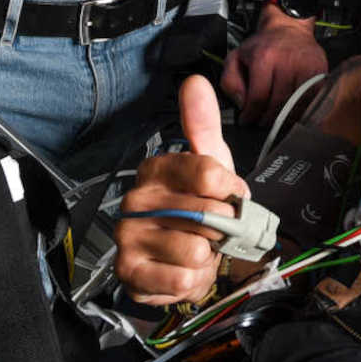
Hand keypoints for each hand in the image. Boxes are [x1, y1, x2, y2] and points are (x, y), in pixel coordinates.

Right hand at [116, 75, 250, 305]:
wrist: (182, 254)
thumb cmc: (197, 204)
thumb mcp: (210, 161)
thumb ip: (203, 123)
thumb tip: (194, 81)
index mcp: (156, 168)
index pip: (208, 172)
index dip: (232, 190)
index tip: (231, 195)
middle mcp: (136, 199)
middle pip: (207, 213)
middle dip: (222, 227)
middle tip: (213, 228)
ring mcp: (128, 236)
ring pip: (195, 249)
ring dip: (207, 256)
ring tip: (196, 249)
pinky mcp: (129, 272)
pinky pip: (181, 280)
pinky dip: (193, 280)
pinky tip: (183, 268)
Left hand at [222, 16, 327, 119]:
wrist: (290, 29)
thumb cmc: (263, 46)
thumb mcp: (236, 57)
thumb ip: (230, 81)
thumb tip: (241, 104)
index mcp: (264, 57)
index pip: (258, 97)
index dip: (251, 114)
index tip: (246, 120)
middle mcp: (287, 61)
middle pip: (277, 104)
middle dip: (265, 119)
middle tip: (259, 122)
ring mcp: (306, 67)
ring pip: (294, 105)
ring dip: (282, 118)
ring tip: (273, 119)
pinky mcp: (319, 72)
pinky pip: (310, 101)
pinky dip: (299, 111)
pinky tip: (289, 112)